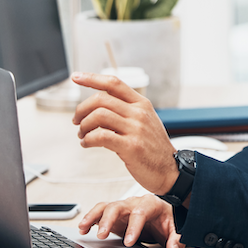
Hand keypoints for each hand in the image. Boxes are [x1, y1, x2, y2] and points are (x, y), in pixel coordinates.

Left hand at [71, 72, 177, 193]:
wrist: (169, 170)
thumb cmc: (154, 148)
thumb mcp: (145, 122)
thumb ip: (125, 111)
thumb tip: (97, 107)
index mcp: (142, 104)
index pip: (114, 83)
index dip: (92, 79)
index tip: (77, 77)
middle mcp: (139, 113)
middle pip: (101, 99)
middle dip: (81, 109)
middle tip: (77, 120)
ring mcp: (136, 129)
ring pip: (98, 116)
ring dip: (83, 126)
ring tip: (83, 135)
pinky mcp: (131, 146)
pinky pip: (100, 136)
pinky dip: (88, 140)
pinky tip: (87, 144)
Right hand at [78, 195, 184, 247]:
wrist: (164, 213)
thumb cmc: (168, 219)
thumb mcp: (176, 229)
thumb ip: (176, 239)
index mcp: (150, 204)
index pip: (140, 213)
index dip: (133, 227)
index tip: (129, 242)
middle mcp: (134, 203)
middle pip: (118, 206)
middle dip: (108, 220)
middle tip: (101, 235)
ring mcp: (123, 207)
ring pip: (106, 207)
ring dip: (94, 216)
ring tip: (83, 228)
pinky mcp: (115, 214)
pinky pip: (100, 212)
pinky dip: (91, 219)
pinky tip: (83, 229)